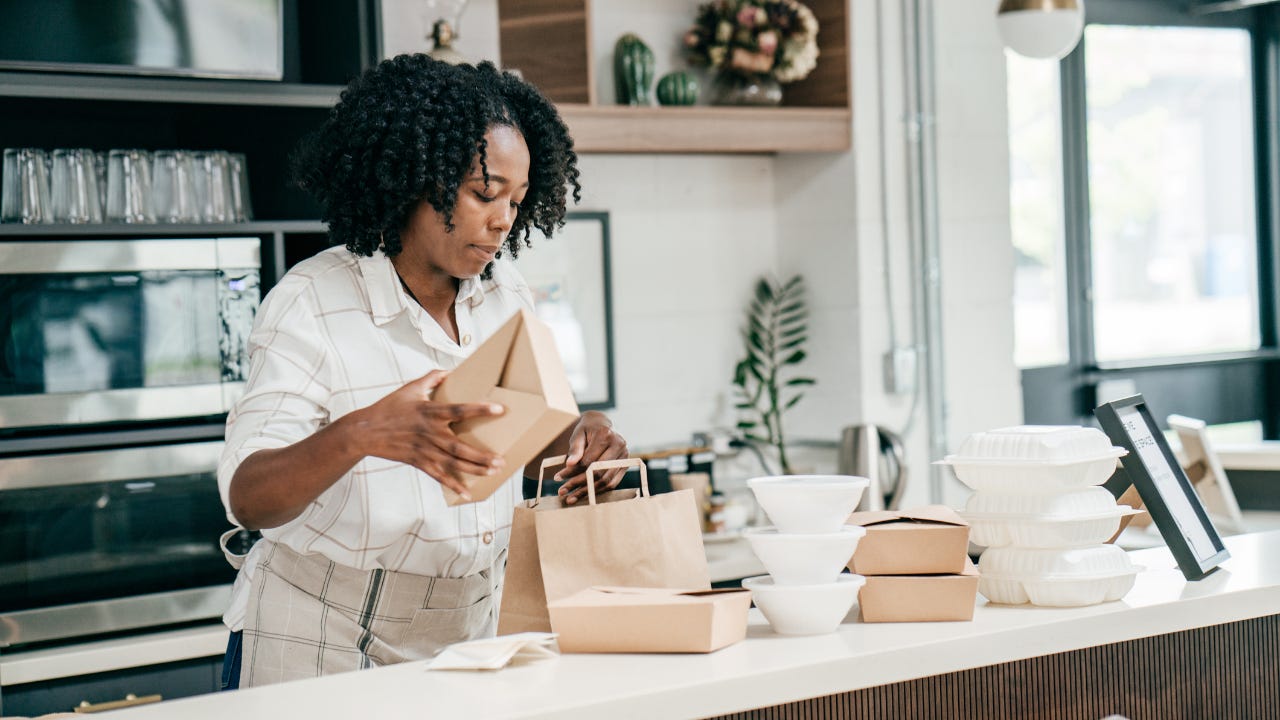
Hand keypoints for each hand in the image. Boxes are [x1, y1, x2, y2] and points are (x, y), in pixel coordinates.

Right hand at [354, 370, 504, 500]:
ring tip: (493, 472)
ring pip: (452, 463)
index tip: (500, 410)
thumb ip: (431, 378)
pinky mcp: (418, 461)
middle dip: (482, 455)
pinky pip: (438, 475)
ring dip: (474, 469)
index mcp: (429, 412)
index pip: (459, 410)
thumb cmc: (388, 407)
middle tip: (501, 460)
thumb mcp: (410, 388)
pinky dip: (453, 485)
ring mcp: (424, 449)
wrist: (365, 431)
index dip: (479, 409)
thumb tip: (449, 370)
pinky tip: (467, 493)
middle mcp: (429, 433)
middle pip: (459, 447)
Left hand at [555, 411, 628, 504]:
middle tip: (562, 492)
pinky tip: (584, 494)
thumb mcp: (577, 435)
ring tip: (571, 498)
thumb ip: (575, 449)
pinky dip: (597, 490)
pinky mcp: (625, 465)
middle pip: (598, 472)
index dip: (573, 472)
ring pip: (606, 481)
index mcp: (606, 435)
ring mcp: (624, 456)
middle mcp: (619, 445)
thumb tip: (569, 464)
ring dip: (588, 492)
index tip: (558, 478)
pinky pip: (612, 483)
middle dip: (579, 484)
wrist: (601, 424)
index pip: (588, 460)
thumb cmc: (587, 429)